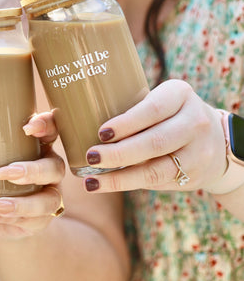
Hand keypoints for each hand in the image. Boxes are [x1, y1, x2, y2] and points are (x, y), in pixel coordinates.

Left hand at [0, 112, 65, 239]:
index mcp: (34, 145)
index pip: (51, 129)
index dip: (46, 125)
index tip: (28, 128)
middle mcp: (48, 168)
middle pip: (55, 166)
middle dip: (32, 170)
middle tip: (3, 173)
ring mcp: (48, 194)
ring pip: (50, 198)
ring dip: (23, 203)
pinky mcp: (42, 218)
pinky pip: (37, 220)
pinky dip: (14, 218)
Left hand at [80, 79, 226, 192]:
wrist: (214, 138)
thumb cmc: (165, 113)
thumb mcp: (156, 99)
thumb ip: (125, 105)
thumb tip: (65, 116)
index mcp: (180, 95)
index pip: (152, 109)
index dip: (127, 123)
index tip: (101, 132)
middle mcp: (195, 122)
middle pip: (154, 142)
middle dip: (119, 153)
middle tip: (91, 157)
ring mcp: (199, 151)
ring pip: (156, 169)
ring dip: (120, 177)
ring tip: (91, 182)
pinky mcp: (194, 175)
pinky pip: (158, 182)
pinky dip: (130, 184)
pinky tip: (106, 185)